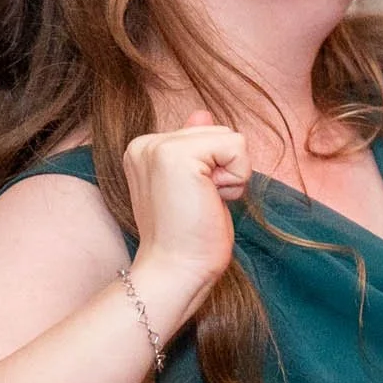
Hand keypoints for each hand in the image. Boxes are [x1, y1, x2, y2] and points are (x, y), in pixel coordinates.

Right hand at [120, 110, 251, 314]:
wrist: (176, 269)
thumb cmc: (188, 237)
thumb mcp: (194, 185)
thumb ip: (196, 147)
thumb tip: (202, 113)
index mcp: (145, 149)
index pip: (204, 135)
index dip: (214, 169)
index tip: (192, 200)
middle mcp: (145, 142)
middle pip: (218, 130)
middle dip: (224, 168)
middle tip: (200, 203)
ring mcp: (158, 146)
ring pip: (229, 136)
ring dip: (231, 174)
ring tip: (204, 201)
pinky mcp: (177, 155)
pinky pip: (237, 145)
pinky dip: (236, 176)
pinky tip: (212, 199)